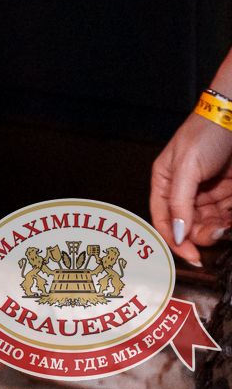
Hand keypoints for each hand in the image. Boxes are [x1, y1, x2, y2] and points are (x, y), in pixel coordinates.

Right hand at [151, 113, 231, 266]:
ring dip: (217, 230)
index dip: (173, 239)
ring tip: (226, 226)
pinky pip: (226, 217)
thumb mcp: (186, 167)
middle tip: (215, 235)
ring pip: (208, 224)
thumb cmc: (206, 134)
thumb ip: (179, 202)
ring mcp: (206, 193)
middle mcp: (183, 190)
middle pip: (187, 226)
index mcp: (164, 181)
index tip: (191, 255)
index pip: (162, 219)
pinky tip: (230, 220)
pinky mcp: (227, 193)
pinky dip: (228, 223)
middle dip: (200, 235)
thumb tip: (176, 233)